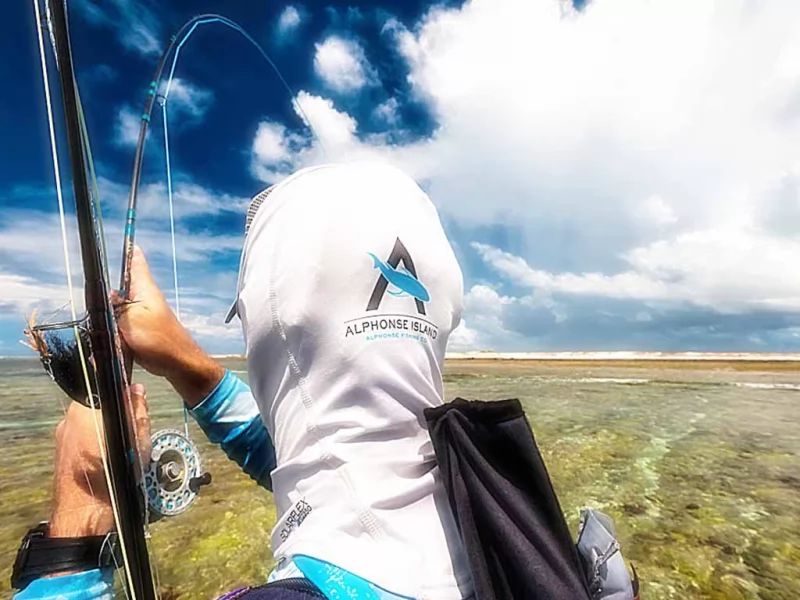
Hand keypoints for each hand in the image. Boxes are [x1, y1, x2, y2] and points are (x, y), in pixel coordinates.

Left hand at [50, 384, 149, 536]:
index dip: (123, 394)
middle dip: (117, 416)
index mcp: (84, 409)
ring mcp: (62, 438)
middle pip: (98, 406)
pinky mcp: (61, 454)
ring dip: (107, 432)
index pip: (105, 387)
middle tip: (133, 433)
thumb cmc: (111, 478)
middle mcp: (68, 420)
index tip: (136, 403)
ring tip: (122, 452)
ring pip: (91, 424)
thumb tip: (136, 389)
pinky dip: (97, 446)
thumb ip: (137, 410)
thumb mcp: (136, 441)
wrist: (84, 516)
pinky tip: (109, 462)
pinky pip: (83, 440)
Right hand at [114, 246, 224, 406]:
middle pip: (118, 291)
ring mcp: (142, 316)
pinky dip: (117, 339)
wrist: (178, 364)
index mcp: (144, 289)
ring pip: (116, 314)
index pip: (136, 262)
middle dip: (106, 304)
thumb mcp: (131, 320)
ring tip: (118, 340)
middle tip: (106, 316)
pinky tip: (118, 349)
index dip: (130, 250)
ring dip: (111, 327)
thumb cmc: (160, 341)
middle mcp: (144, 299)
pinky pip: (122, 330)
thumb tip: (109, 297)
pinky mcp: (141, 331)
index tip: (125, 239)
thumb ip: (116, 306)